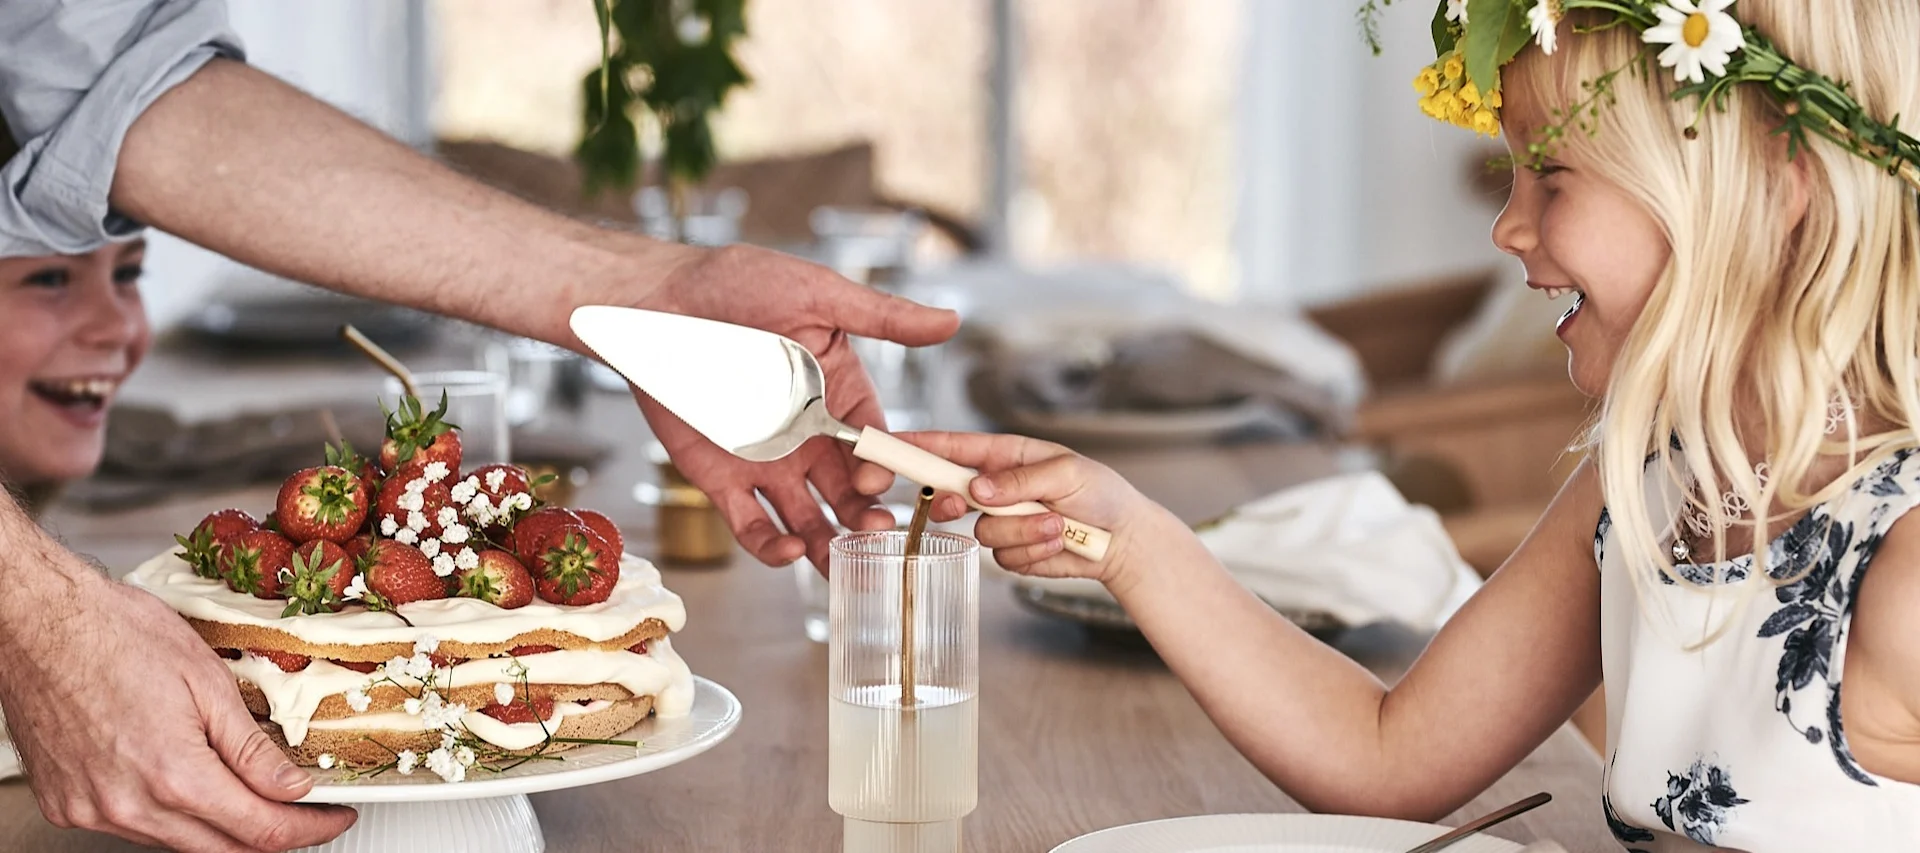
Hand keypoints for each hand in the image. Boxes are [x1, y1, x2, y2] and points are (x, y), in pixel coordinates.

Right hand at [0, 567, 355, 851]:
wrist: (37, 622)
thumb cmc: (113, 634)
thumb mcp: (207, 682)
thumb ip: (251, 748)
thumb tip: (291, 787)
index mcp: (174, 775)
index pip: (262, 830)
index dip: (309, 828)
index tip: (332, 816)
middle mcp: (129, 806)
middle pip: (223, 849)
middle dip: (272, 835)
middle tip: (306, 812)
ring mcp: (93, 810)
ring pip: (179, 843)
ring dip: (221, 826)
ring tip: (251, 792)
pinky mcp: (68, 804)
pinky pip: (135, 827)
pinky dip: (171, 815)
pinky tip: (187, 784)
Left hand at [636, 245, 959, 567]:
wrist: (656, 300)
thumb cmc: (737, 282)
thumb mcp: (818, 294)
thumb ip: (883, 317)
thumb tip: (950, 321)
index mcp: (840, 393)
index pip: (875, 439)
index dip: (884, 463)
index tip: (882, 478)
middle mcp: (811, 436)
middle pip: (849, 489)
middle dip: (865, 514)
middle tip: (875, 531)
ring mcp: (769, 462)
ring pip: (809, 517)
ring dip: (829, 543)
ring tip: (840, 560)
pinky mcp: (722, 480)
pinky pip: (752, 525)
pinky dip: (771, 546)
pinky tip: (789, 551)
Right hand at [852, 431, 1167, 586]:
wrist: (1124, 540)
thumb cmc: (1101, 494)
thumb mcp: (1066, 473)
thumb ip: (1018, 480)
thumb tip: (976, 488)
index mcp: (1004, 455)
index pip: (950, 447)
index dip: (913, 448)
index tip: (884, 451)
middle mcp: (996, 487)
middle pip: (947, 492)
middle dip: (952, 502)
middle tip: (962, 506)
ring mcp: (1001, 521)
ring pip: (982, 531)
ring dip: (1022, 532)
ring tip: (1057, 525)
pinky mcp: (1011, 552)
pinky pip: (1003, 558)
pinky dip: (1033, 552)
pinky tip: (1057, 543)